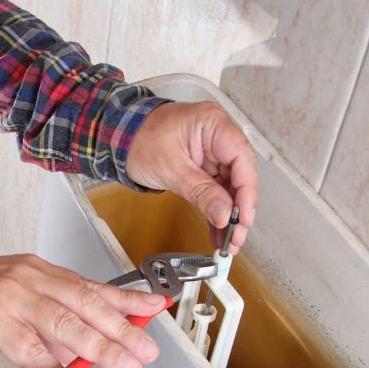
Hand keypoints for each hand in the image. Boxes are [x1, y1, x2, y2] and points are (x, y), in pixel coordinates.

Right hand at [0, 255, 171, 367]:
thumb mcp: (20, 301)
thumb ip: (53, 324)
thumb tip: (90, 354)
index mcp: (42, 272)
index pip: (94, 285)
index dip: (128, 298)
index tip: (156, 308)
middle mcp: (31, 280)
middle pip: (86, 303)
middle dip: (122, 328)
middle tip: (146, 349)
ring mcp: (13, 299)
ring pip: (65, 325)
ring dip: (99, 349)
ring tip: (124, 367)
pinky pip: (32, 353)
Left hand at [121, 100, 259, 253]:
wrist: (121, 137)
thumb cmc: (140, 139)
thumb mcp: (172, 169)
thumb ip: (201, 192)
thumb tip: (224, 214)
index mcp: (213, 124)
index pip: (241, 158)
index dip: (246, 192)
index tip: (243, 218)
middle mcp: (218, 136)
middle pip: (239, 176)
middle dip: (238, 210)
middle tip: (235, 237)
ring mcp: (212, 152)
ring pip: (229, 188)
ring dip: (228, 216)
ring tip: (227, 243)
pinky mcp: (205, 167)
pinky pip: (216, 191)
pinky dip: (216, 211)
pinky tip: (218, 232)